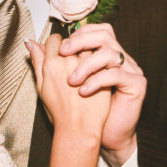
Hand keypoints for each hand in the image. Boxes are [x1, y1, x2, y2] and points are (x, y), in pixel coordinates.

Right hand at [26, 34, 109, 138]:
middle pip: (72, 41)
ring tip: (86, 69)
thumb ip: (36, 62)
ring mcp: (87, 66)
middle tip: (72, 64)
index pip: (54, 39)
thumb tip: (30, 43)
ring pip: (88, 47)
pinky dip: (98, 63)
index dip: (57, 45)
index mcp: (51, 64)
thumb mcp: (41, 87)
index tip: (60, 53)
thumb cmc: (59, 112)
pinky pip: (100, 58)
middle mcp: (68, 61)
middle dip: (72, 49)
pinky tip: (95, 74)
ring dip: (86, 54)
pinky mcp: (101, 71)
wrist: (79, 128)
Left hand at [59, 23, 145, 166]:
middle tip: (64, 53)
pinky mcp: (136, 84)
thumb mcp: (56, 83)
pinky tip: (84, 92)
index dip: (75, 35)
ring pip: (109, 52)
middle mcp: (117, 59)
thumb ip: (45, 61)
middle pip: (104, 33)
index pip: (93, 31)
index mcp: (102, 55)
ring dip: (86, 65)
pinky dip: (97, 81)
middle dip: (81, 40)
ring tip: (72, 82)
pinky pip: (116, 74)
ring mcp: (129, 69)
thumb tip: (30, 43)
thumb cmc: (82, 112)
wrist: (103, 136)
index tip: (60, 48)